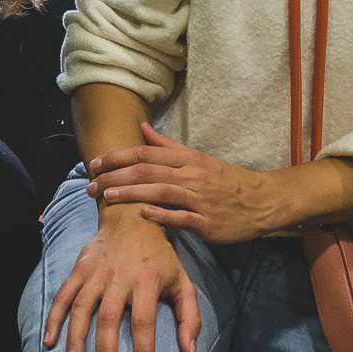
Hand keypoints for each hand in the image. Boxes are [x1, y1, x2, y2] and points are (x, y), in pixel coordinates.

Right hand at [41, 199, 199, 351]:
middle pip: (109, 319)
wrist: (132, 217)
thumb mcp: (183, 282)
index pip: (144, 322)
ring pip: (82, 308)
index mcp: (147, 281)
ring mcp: (96, 272)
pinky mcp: (80, 268)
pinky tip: (49, 341)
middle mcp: (119, 276)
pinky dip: (54, 317)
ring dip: (76, 338)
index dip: (144, 351)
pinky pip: (63, 294)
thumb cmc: (160, 257)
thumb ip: (190, 318)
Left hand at [88, 126, 284, 242]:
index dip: (118, 157)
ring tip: (107, 197)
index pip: (146, 153)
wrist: (261, 201)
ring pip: (161, 192)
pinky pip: (183, 218)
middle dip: (116, 177)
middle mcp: (192, 175)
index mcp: (188, 159)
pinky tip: (143, 215)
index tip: (95, 164)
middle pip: (148, 171)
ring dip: (132, 193)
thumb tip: (142, 128)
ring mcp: (200, 199)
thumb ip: (168, 145)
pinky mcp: (208, 223)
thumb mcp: (198, 158)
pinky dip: (163, 215)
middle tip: (90, 185)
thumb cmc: (226, 180)